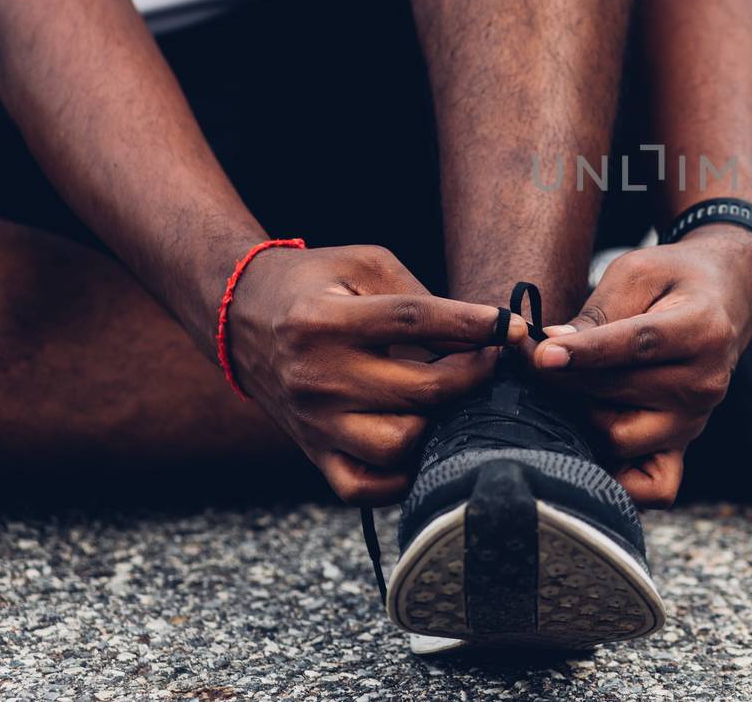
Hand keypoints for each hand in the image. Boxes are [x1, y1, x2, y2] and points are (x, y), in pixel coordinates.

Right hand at [224, 244, 524, 503]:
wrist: (241, 316)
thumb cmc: (316, 283)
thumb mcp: (364, 266)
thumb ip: (423, 298)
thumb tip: (485, 335)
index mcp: (324, 321)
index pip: (415, 322)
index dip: (472, 324)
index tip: (510, 327)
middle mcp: (316, 377)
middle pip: (420, 390)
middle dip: (472, 375)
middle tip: (489, 359)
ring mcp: (314, 422)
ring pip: (401, 443)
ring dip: (440, 422)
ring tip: (450, 397)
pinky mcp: (314, 452)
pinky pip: (366, 486)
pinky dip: (402, 473)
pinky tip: (421, 438)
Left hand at [520, 225, 751, 506]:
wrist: (721, 301)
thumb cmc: (673, 280)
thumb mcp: (638, 273)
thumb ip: (598, 311)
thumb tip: (549, 348)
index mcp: (704, 330)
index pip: (639, 345)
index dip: (586, 351)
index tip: (541, 354)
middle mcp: (707, 383)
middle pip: (619, 392)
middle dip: (565, 378)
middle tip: (526, 358)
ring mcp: (696, 420)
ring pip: (618, 437)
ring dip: (577, 415)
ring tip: (554, 389)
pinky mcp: (684, 446)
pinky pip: (652, 487)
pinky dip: (617, 478)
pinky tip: (587, 444)